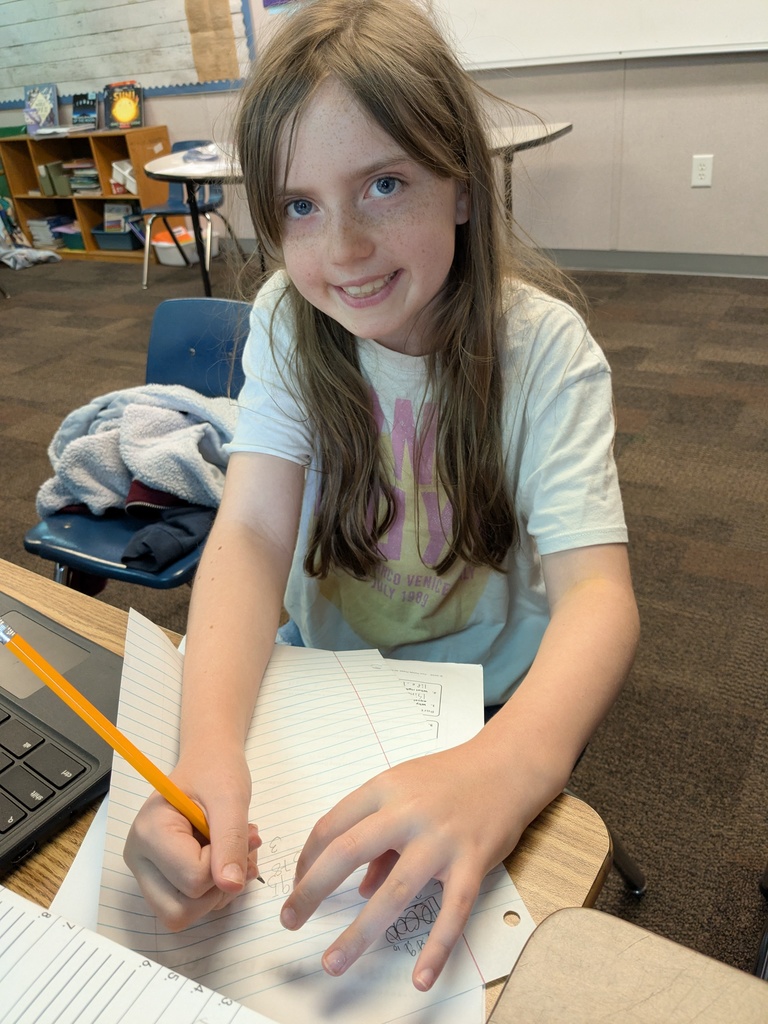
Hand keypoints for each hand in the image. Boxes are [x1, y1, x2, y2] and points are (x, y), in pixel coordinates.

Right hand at [124, 751, 261, 929]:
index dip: (224, 862)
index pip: (192, 878)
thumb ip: (230, 840)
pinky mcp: (160, 879)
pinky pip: (188, 907)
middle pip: (180, 910)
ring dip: (219, 891)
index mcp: (149, 832)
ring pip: (183, 914)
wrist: (208, 761)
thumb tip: (231, 885)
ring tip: (235, 851)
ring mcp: (147, 872)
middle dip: (219, 887)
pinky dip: (214, 892)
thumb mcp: (230, 797)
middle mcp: (139, 858)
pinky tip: (225, 860)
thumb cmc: (214, 771)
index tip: (241, 832)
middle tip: (241, 848)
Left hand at [279, 735, 534, 989]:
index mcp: (384, 788)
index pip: (331, 826)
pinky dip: (436, 949)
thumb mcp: (405, 790)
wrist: (507, 765)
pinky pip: (452, 912)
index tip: (297, 886)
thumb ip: (381, 836)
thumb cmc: (451, 778)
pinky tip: (421, 978)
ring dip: (359, 932)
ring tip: (334, 961)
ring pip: (393, 892)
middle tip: (289, 920)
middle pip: (347, 853)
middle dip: (311, 892)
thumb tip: (363, 889)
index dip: (307, 861)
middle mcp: (408, 812)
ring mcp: (441, 838)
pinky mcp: (473, 861)